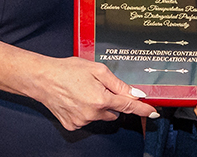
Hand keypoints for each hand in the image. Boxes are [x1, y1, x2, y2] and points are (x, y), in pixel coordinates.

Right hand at [27, 56, 158, 129]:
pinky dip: (85, 111)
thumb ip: (118, 84)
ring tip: (83, 90)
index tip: (154, 113)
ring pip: (100, 116)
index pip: (129, 106)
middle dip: (111, 101)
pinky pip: (86, 119)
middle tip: (97, 87)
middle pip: (114, 111)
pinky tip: (75, 99)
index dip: (143, 109)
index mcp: (102, 99)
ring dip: (98, 106)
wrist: (42, 79)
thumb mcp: (97, 70)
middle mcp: (93, 113)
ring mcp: (82, 121)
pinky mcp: (72, 125)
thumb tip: (136, 93)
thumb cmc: (67, 70)